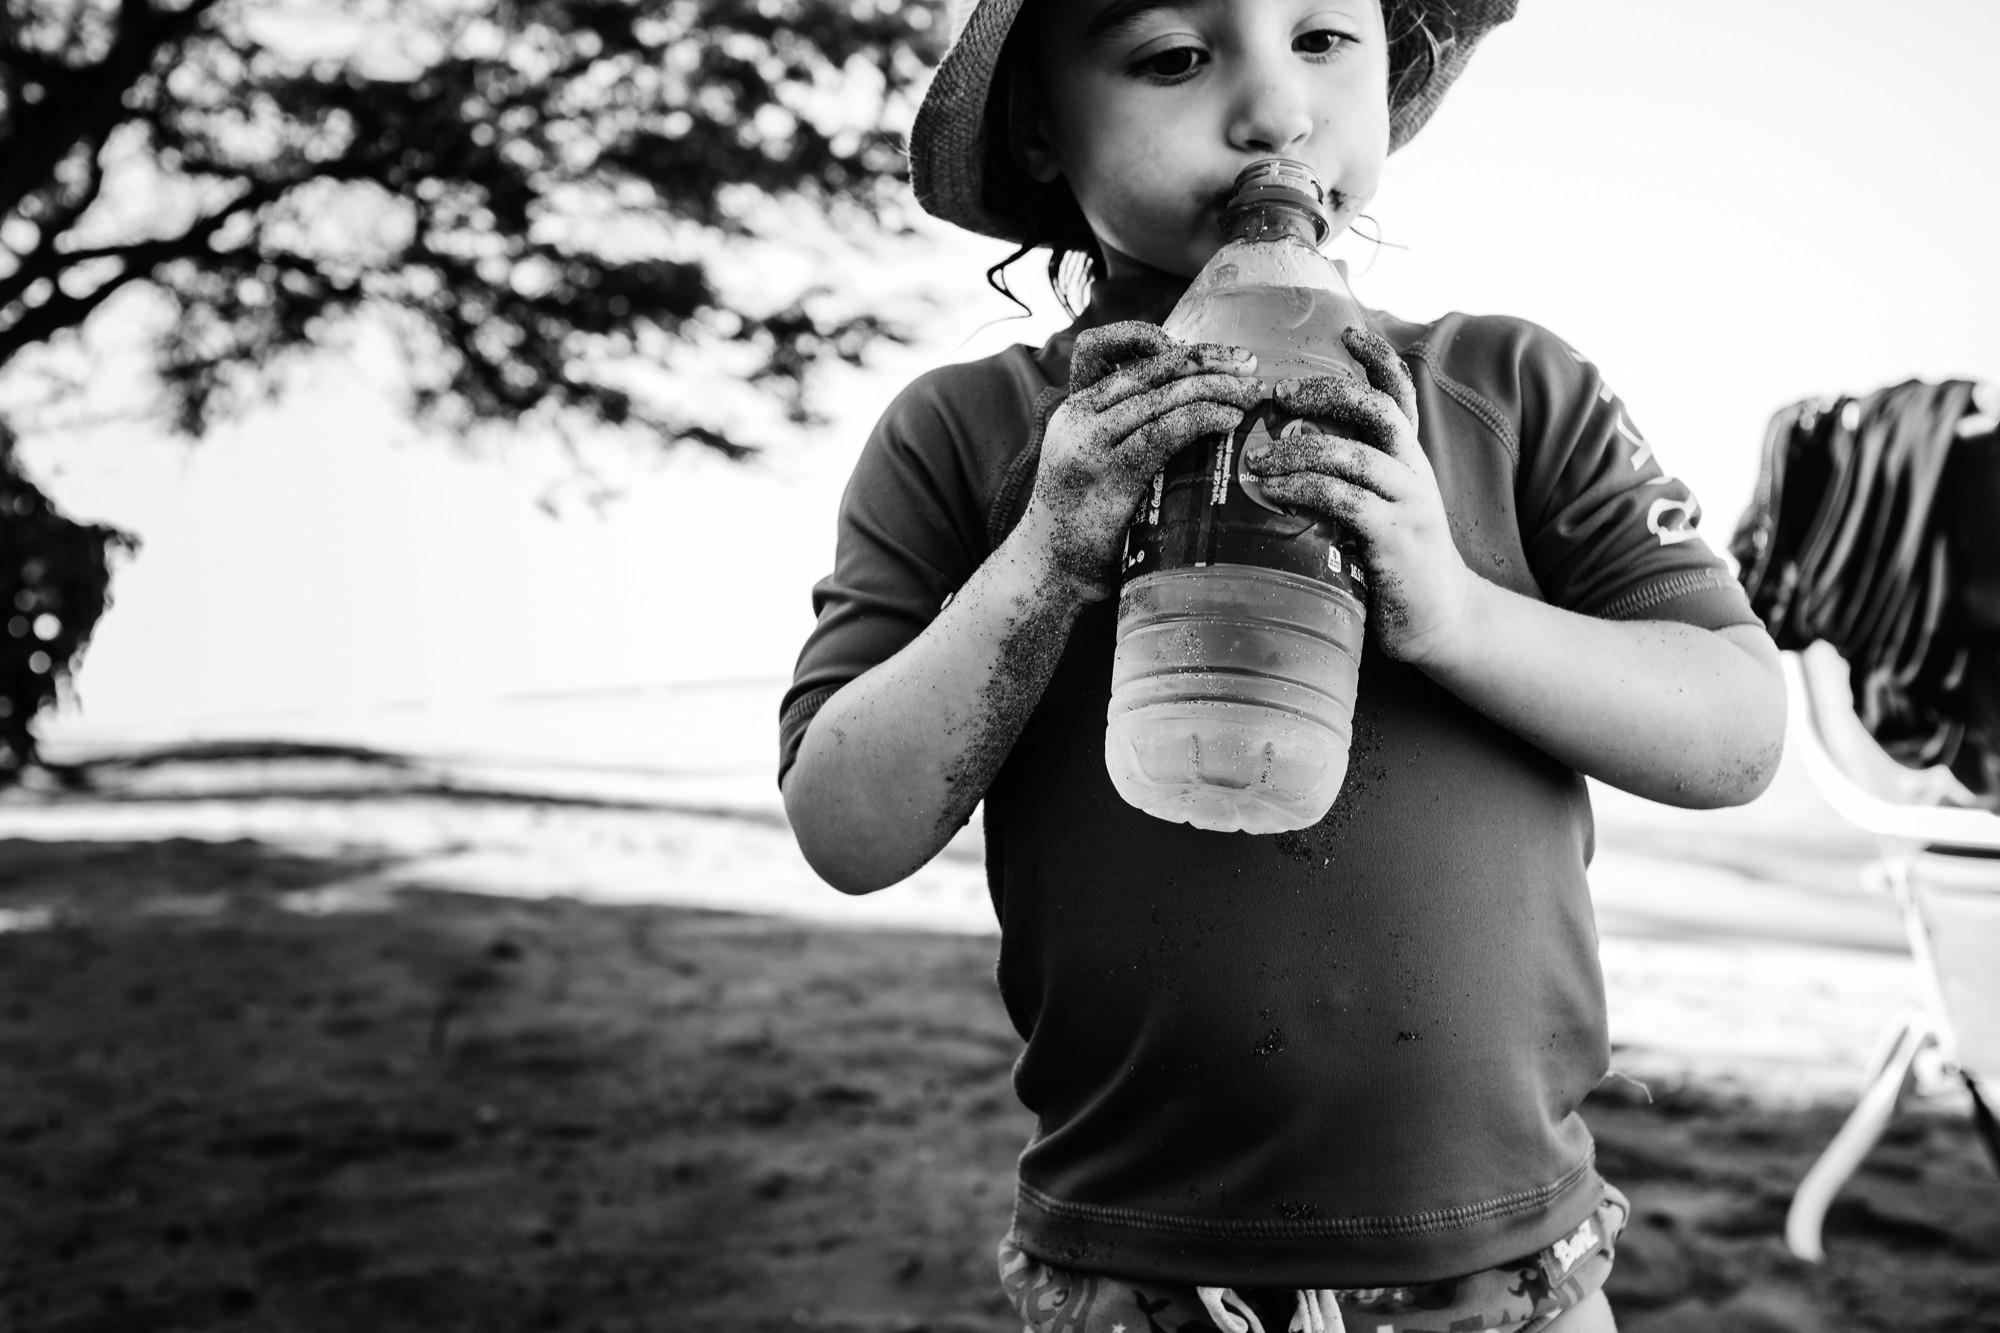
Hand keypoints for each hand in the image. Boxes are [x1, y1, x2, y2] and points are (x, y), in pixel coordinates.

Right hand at [1023, 321, 1262, 600]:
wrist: (1050, 568)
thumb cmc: (1086, 519)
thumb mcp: (1095, 460)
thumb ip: (1124, 430)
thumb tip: (1191, 404)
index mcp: (1073, 407)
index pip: (1098, 345)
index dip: (1143, 334)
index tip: (1190, 349)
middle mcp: (1077, 416)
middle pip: (1147, 367)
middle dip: (1206, 359)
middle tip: (1249, 363)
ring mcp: (1090, 444)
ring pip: (1163, 396)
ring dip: (1217, 388)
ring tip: (1251, 393)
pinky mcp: (1110, 475)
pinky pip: (1165, 432)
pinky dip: (1203, 419)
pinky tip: (1229, 421)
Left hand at [1245, 325, 1473, 665]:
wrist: (1442, 623)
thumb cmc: (1396, 565)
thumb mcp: (1378, 511)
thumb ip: (1347, 483)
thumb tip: (1282, 458)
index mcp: (1408, 460)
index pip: (1399, 394)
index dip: (1377, 358)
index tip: (1346, 331)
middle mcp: (1413, 473)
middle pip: (1376, 409)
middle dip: (1323, 393)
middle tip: (1276, 396)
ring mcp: (1408, 504)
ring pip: (1353, 455)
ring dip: (1298, 451)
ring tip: (1256, 458)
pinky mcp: (1395, 540)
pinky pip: (1346, 501)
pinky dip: (1306, 491)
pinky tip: (1273, 493)